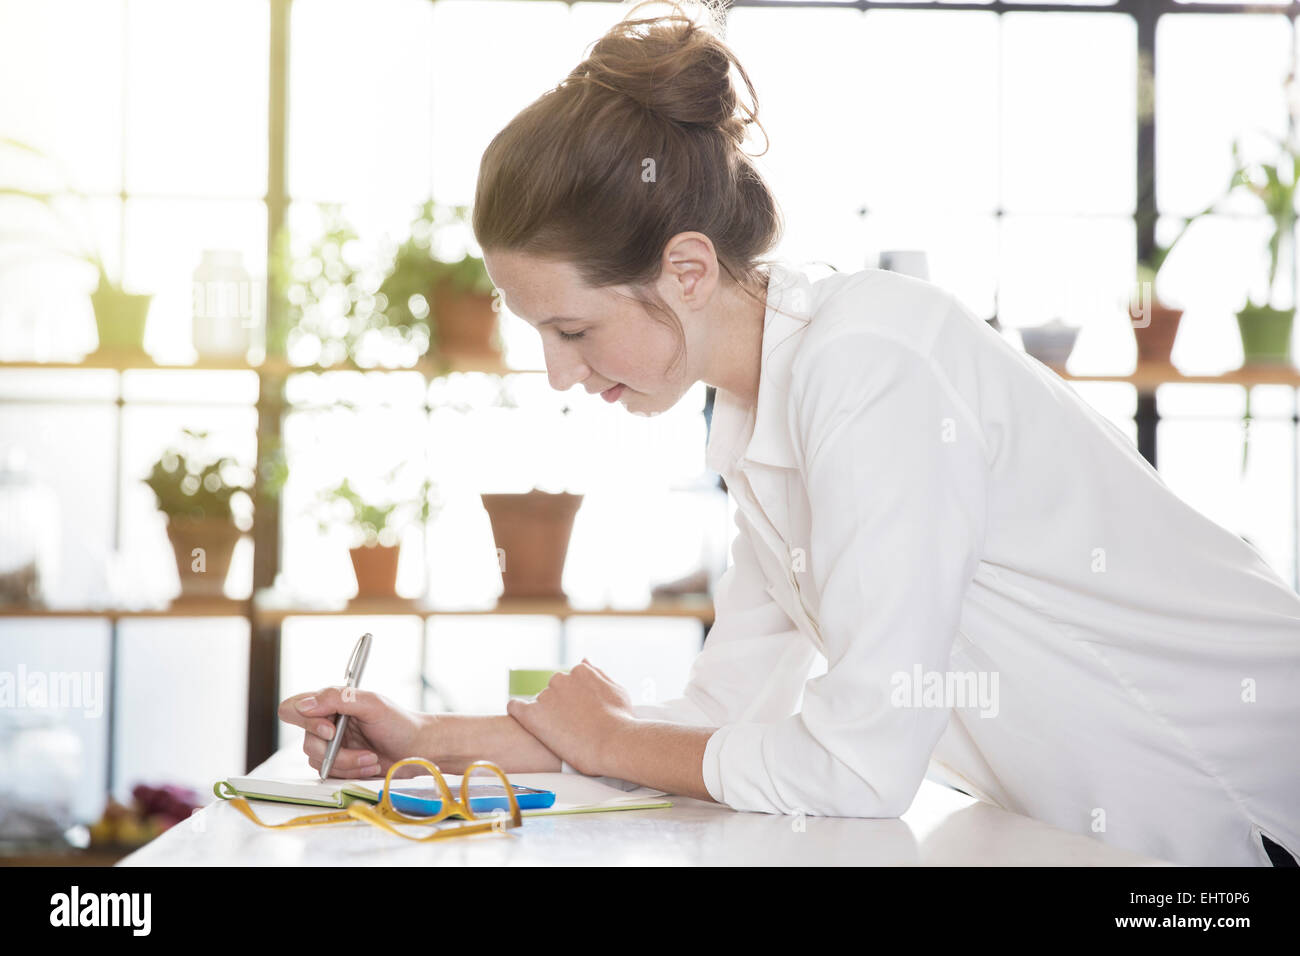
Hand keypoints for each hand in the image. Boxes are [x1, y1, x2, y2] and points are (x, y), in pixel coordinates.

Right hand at [277, 687, 430, 778]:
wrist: (417, 749)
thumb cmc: (399, 723)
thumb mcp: (372, 704)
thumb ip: (338, 698)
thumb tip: (306, 705)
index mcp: (331, 703)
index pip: (294, 707)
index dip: (304, 720)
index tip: (331, 730)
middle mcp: (326, 724)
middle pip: (307, 742)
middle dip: (336, 752)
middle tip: (363, 751)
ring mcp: (330, 746)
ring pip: (318, 762)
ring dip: (348, 763)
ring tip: (372, 758)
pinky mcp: (337, 765)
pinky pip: (330, 774)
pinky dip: (351, 772)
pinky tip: (370, 765)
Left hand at [506, 659, 634, 776]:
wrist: (613, 742)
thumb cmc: (619, 720)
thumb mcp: (616, 690)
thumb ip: (598, 673)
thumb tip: (585, 660)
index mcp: (580, 671)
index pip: (568, 681)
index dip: (573, 699)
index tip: (578, 714)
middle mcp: (561, 679)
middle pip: (553, 691)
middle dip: (559, 705)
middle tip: (571, 726)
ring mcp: (546, 696)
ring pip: (538, 702)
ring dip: (546, 714)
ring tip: (560, 734)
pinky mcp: (533, 714)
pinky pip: (515, 707)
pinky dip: (518, 712)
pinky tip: (526, 721)